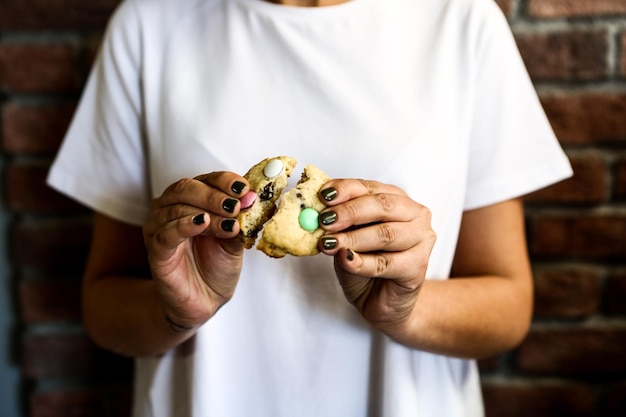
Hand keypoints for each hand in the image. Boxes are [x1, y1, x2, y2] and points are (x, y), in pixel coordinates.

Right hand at [143, 172, 248, 330]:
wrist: (205, 300)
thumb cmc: (217, 265)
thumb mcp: (235, 239)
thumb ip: (241, 220)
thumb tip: (253, 199)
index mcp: (192, 200)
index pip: (205, 180)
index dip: (225, 180)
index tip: (244, 188)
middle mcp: (171, 208)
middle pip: (186, 188)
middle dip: (214, 195)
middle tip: (236, 205)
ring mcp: (159, 228)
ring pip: (177, 208)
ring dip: (207, 212)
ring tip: (230, 223)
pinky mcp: (156, 251)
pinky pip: (166, 233)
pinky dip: (185, 225)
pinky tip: (203, 224)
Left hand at [318, 179, 435, 337]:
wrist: (382, 301)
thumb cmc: (365, 264)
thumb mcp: (347, 237)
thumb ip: (339, 224)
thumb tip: (318, 214)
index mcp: (397, 199)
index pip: (370, 187)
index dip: (346, 189)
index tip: (323, 196)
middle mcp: (415, 214)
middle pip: (383, 205)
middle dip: (350, 212)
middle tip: (325, 220)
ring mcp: (421, 240)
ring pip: (386, 234)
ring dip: (353, 238)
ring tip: (329, 244)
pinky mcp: (418, 267)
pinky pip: (386, 263)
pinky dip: (362, 262)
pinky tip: (346, 261)